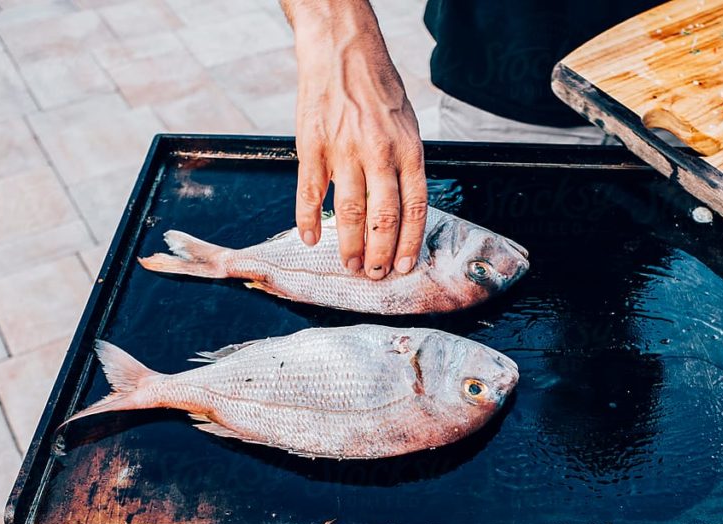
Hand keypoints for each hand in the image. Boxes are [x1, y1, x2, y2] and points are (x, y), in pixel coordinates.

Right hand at [283, 0, 426, 278]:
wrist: (341, 50)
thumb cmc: (378, 89)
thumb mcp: (407, 125)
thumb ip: (406, 165)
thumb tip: (405, 210)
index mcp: (408, 150)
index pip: (414, 209)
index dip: (409, 243)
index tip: (404, 266)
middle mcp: (379, 154)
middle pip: (383, 218)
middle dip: (379, 253)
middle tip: (374, 274)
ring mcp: (344, 151)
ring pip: (348, 212)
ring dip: (349, 245)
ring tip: (349, 264)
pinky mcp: (312, 146)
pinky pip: (310, 193)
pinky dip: (308, 220)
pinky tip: (310, 237)